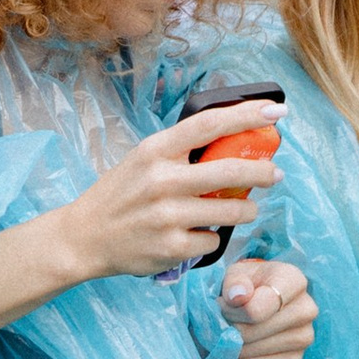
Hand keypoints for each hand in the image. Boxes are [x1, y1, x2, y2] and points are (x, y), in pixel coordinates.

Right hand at [57, 102, 281, 281]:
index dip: (246, 115)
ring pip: (231, 210)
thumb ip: (179, 151)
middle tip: (275, 174)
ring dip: (247, 210)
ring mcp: (168, 216)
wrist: (84, 237)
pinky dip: (213, 237)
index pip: (209, 124)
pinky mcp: (172, 246)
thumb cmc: (120, 195)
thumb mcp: (143, 160)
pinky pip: (213, 240)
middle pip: (230, 170)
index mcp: (156, 150)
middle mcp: (162, 180)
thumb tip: (232, 143)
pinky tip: (199, 234)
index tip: (274, 111)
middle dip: (263, 172)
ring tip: (246, 208)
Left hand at [222, 257, 316, 358]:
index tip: (222, 305)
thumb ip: (235, 281)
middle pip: (258, 329)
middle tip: (222, 322)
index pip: (263, 304)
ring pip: (262, 349)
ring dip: (237, 348)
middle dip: (232, 328)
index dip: (235, 310)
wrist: (255, 303)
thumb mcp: (236, 274)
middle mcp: (307, 308)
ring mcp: (305, 336)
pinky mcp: (297, 358)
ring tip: (228, 336)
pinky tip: (237, 356)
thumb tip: (238, 296)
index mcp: (293, 280)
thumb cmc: (246, 286)